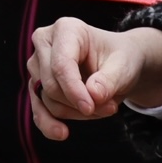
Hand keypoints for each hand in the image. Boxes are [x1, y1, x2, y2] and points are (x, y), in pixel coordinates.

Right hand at [27, 17, 161, 137]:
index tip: (91, 108)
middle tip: (110, 108)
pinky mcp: (37, 84)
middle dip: (79, 103)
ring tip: (102, 109)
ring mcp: (37, 64)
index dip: (74, 90)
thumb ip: (110, 80)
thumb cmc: (120, 59)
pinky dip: (49, 123)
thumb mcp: (124, 66)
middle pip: (51, 84)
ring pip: (47, 100)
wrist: (118, 64)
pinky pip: (38, 109)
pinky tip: (61, 132)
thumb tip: (93, 95)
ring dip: (76, 112)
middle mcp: (45, 43)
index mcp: (66, 29)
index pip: (61, 65)